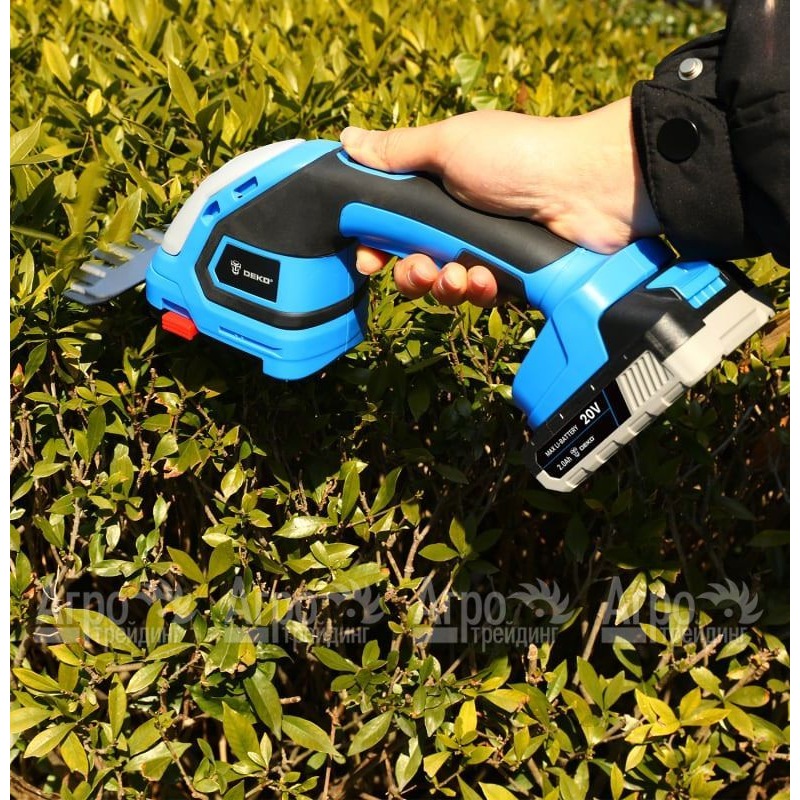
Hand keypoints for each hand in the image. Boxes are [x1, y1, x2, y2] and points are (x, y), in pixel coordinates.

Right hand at [340, 97, 658, 305]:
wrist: (586, 188)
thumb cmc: (516, 156)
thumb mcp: (448, 145)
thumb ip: (396, 151)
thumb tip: (348, 139)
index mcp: (436, 187)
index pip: (391, 225)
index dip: (376, 246)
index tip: (369, 261)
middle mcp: (457, 220)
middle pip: (413, 264)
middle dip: (411, 275)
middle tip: (422, 270)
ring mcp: (484, 249)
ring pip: (444, 287)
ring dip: (444, 286)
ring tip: (460, 275)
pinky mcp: (510, 275)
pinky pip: (479, 296)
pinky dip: (480, 290)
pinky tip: (489, 279)